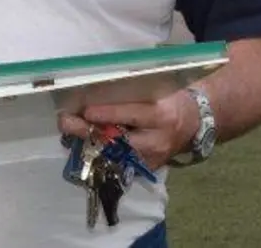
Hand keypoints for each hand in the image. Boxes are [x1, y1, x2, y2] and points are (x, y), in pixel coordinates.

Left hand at [57, 90, 198, 172]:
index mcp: (161, 115)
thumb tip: (96, 91)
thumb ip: (132, 95)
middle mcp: (156, 140)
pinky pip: (121, 163)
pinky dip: (102, 152)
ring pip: (115, 155)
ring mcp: (152, 158)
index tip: (85, 110)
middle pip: (118, 140)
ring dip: (90, 143)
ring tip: (70, 130)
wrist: (194, 123)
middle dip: (89, 133)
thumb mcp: (156, 93)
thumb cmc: (170, 100)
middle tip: (66, 122)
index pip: (131, 115)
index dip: (107, 114)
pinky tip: (86, 142)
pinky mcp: (149, 168)